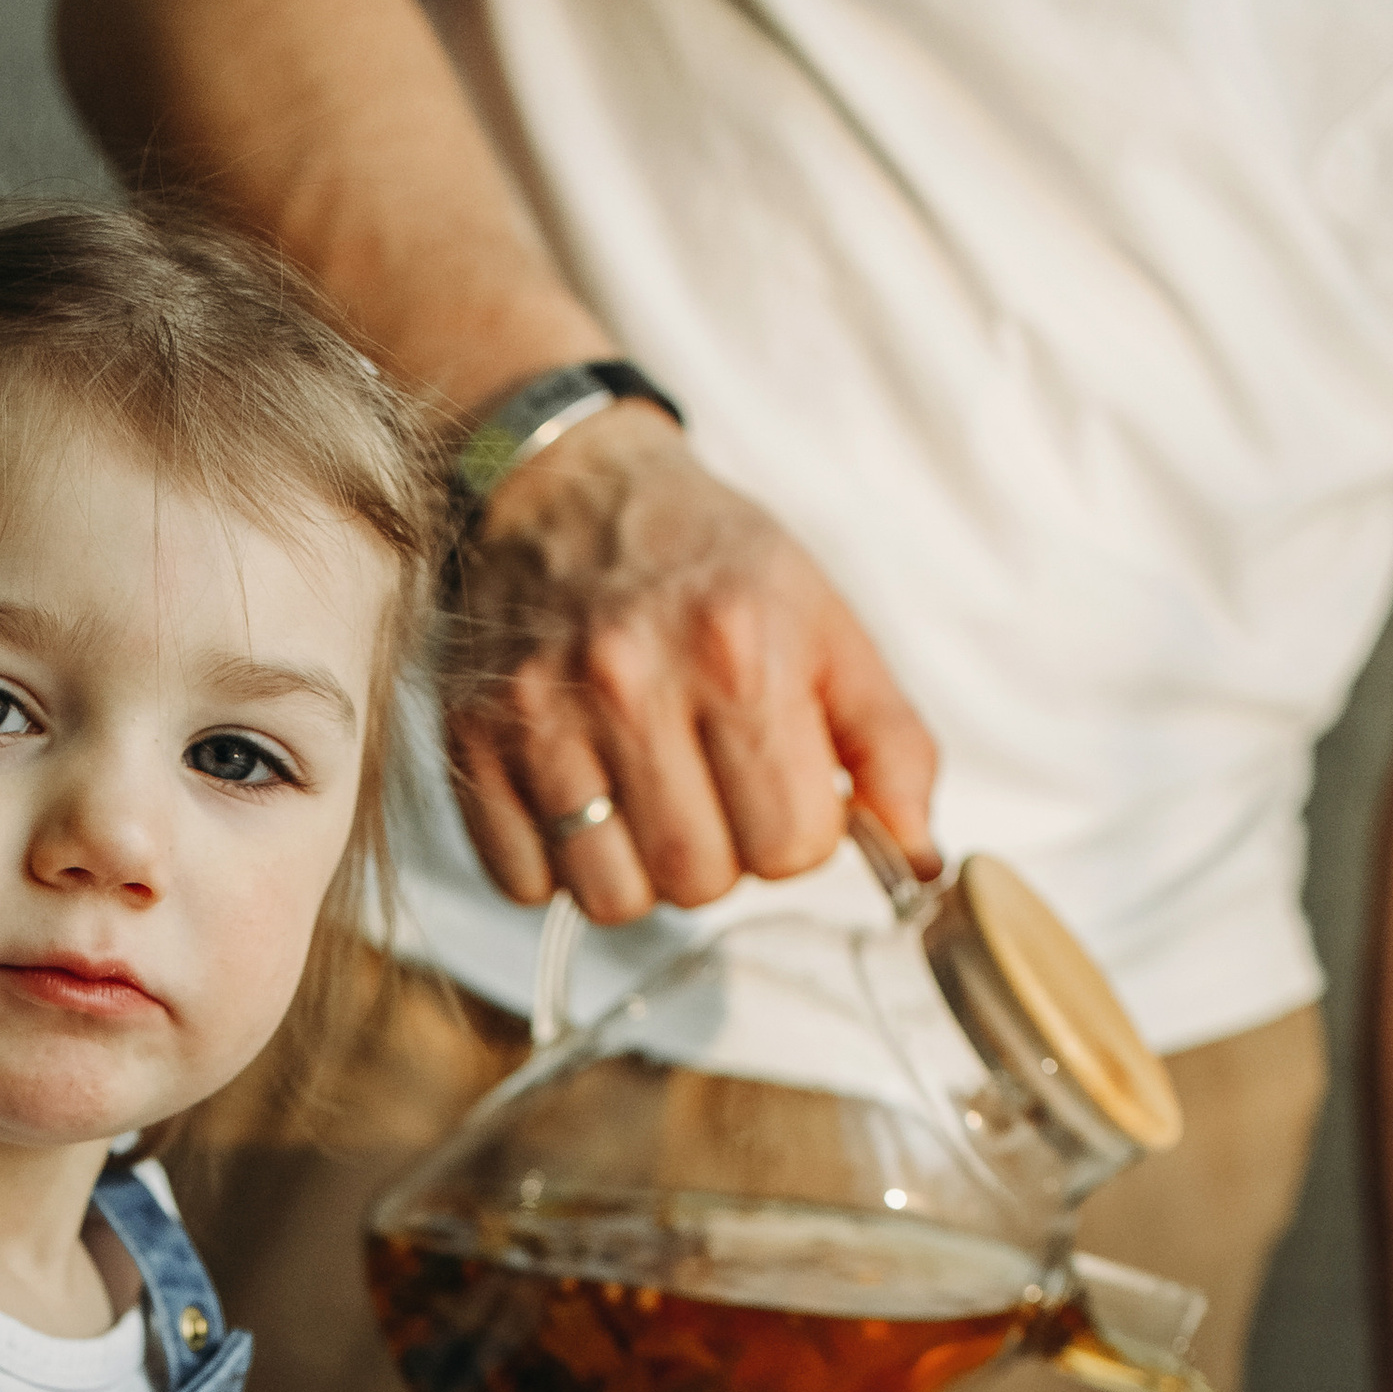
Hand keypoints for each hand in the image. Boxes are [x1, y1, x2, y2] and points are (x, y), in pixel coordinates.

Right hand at [446, 406, 937, 925]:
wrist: (569, 492)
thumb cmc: (709, 568)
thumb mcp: (824, 624)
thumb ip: (890, 743)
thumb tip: (918, 858)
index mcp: (740, 650)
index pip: (791, 845)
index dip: (795, 832)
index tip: (776, 782)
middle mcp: (633, 681)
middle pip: (699, 880)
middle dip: (719, 859)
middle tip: (709, 792)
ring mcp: (542, 715)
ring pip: (611, 899)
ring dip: (639, 874)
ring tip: (644, 803)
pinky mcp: (474, 743)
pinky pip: (526, 885)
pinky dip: (559, 867)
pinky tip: (580, 801)